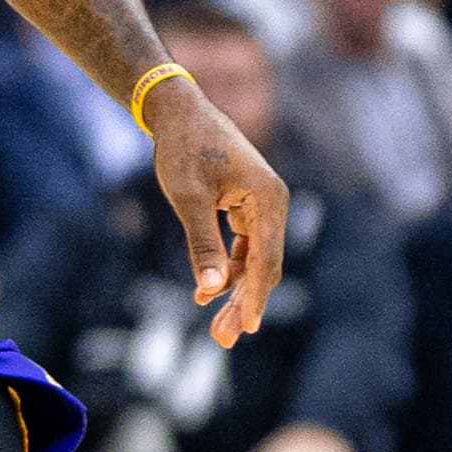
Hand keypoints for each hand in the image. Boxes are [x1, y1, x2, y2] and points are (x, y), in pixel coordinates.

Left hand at [143, 73, 288, 347]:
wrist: (178, 112)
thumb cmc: (182, 148)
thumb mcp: (187, 198)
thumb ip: (202, 245)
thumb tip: (212, 288)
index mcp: (268, 198)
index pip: (266, 260)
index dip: (255, 297)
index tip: (246, 329)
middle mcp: (272, 202)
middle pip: (264, 265)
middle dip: (243, 303)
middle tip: (223, 340)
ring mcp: (262, 205)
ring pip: (254, 260)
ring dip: (236, 292)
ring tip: (216, 327)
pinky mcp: (247, 207)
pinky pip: (244, 248)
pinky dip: (229, 270)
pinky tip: (209, 292)